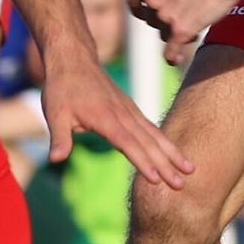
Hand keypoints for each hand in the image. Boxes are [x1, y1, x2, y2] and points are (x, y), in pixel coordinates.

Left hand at [40, 40, 192, 187]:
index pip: (127, 143)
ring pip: (154, 134)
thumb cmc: (62, 87)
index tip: (157, 179)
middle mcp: (122, 114)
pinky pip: (150, 127)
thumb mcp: (54, 113)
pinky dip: (164, 141)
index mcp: (104, 117)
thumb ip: (59, 137)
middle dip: (165, 164)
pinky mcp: (130, 109)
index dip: (142, 162)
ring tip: (189, 169)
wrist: (74, 59)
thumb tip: (55, 159)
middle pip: (147, 142)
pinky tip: (174, 153)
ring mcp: (129, 110)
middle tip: (181, 184)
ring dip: (172, 153)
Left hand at [130, 0, 243, 65]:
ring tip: (195, 23)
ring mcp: (164, 16)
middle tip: (186, 14)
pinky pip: (170, 50)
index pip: (134, 2)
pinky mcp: (180, 30)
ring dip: (176, 32)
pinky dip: (172, 56)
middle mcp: (152, 0)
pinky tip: (175, 60)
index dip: (141, 9)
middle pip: (152, 19)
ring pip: (164, 33)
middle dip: (166, 19)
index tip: (146, 14)